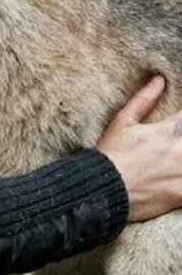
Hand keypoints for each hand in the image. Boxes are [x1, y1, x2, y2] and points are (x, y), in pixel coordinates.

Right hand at [97, 76, 181, 222]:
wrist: (100, 189)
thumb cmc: (111, 154)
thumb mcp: (122, 122)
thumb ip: (144, 100)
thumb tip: (159, 80)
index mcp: (168, 130)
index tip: (179, 123)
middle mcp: (179, 150)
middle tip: (176, 145)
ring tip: (176, 159)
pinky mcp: (180, 194)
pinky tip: (177, 178)